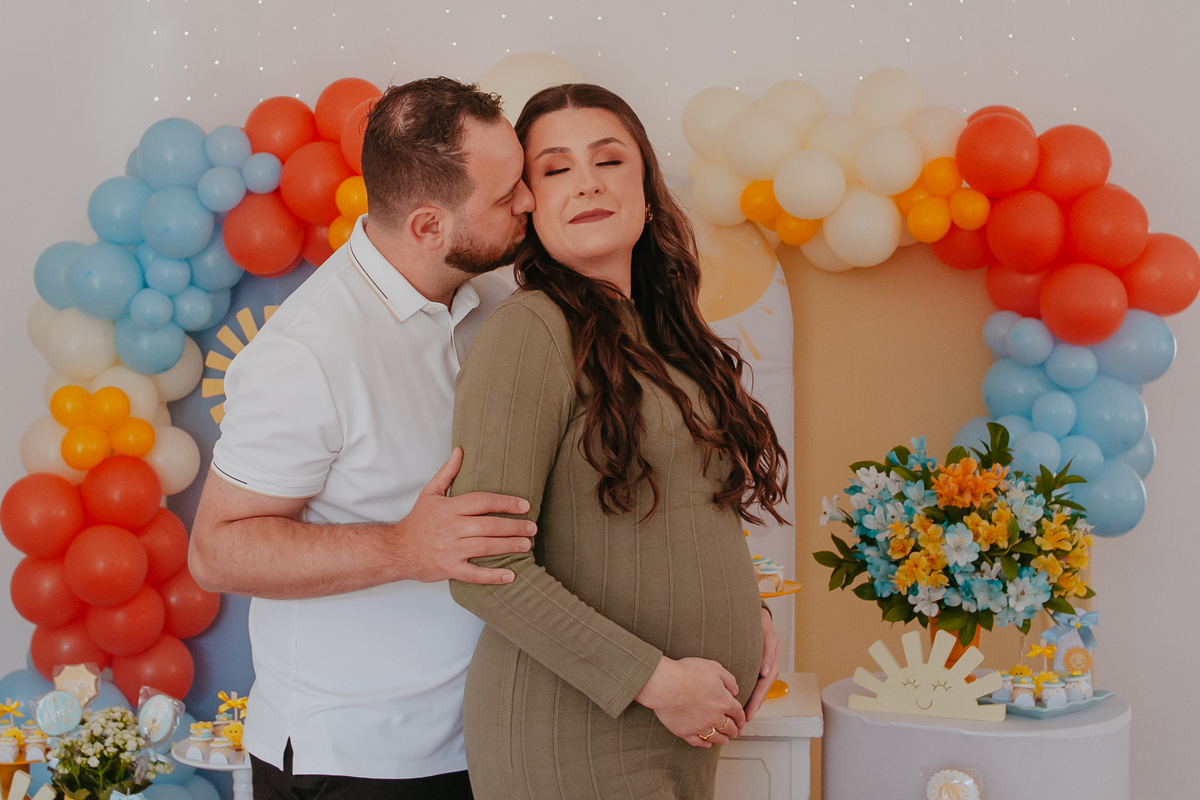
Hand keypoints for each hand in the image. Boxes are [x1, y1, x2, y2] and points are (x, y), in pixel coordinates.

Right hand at [393, 448, 536, 584]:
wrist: (396, 550)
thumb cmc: (418, 521)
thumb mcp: (430, 493)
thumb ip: (448, 472)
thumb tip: (460, 450)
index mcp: (449, 508)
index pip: (482, 501)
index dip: (505, 503)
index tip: (524, 506)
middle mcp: (450, 528)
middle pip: (488, 525)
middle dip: (514, 527)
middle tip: (532, 528)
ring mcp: (449, 550)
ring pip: (485, 547)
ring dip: (509, 546)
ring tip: (526, 545)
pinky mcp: (449, 569)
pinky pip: (474, 574)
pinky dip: (492, 576)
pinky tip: (510, 576)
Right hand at [634, 656, 745, 747]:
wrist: (665, 684)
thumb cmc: (687, 673)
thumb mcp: (714, 668)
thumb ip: (729, 680)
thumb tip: (735, 691)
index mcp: (724, 701)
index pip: (739, 714)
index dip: (742, 718)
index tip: (742, 721)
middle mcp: (715, 717)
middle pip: (731, 728)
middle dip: (735, 731)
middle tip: (736, 732)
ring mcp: (701, 726)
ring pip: (717, 738)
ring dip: (723, 739)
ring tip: (725, 739)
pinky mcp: (686, 732)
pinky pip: (699, 742)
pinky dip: (706, 744)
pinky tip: (707, 743)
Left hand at [743, 607, 780, 722]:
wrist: (754, 611)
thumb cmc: (760, 620)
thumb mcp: (766, 633)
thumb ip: (767, 652)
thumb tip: (766, 673)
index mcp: (771, 660)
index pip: (764, 685)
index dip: (756, 700)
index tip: (748, 713)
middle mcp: (768, 665)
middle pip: (761, 691)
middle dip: (753, 706)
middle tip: (743, 721)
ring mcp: (762, 665)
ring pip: (757, 688)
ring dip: (751, 702)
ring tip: (742, 716)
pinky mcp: (755, 664)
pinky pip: (753, 682)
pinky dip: (749, 693)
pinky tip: (740, 700)